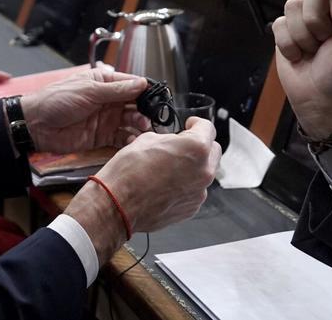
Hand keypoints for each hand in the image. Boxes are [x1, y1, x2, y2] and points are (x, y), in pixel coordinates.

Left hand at [21, 68, 151, 153]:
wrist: (37, 125)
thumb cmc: (57, 101)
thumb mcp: (89, 91)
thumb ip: (116, 90)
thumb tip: (141, 83)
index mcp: (104, 82)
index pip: (131, 84)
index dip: (146, 90)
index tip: (159, 97)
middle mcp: (108, 100)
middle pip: (135, 104)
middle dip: (145, 110)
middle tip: (152, 116)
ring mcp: (106, 119)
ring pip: (130, 121)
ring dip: (139, 124)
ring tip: (143, 127)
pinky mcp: (102, 136)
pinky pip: (121, 137)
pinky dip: (129, 139)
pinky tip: (135, 141)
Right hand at [65, 117, 219, 261]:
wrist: (118, 203)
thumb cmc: (128, 173)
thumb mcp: (147, 139)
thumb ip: (169, 139)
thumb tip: (172, 142)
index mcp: (196, 148)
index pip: (208, 128)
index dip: (197, 124)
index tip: (191, 125)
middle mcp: (203, 170)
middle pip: (212, 151)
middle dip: (200, 146)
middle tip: (182, 145)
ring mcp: (199, 192)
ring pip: (204, 172)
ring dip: (193, 167)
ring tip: (169, 168)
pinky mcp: (191, 207)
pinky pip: (194, 190)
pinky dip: (185, 185)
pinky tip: (166, 184)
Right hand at [271, 0, 331, 139]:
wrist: (321, 102)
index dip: (328, 7)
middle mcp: (322, 13)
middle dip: (313, 22)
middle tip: (323, 42)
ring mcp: (301, 23)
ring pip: (291, 7)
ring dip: (301, 36)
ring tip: (311, 52)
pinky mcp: (283, 35)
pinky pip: (278, 24)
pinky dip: (287, 45)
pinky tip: (298, 56)